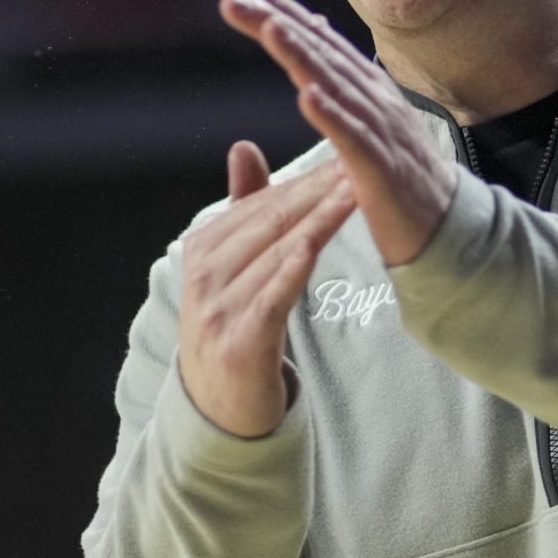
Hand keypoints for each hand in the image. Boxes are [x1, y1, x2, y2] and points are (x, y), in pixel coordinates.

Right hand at [178, 140, 354, 437]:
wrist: (222, 411)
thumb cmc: (237, 328)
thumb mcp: (233, 267)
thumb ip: (242, 210)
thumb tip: (243, 147)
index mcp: (201, 249)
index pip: (260, 203)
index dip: (304, 176)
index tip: (342, 153)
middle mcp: (202, 275)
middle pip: (269, 222)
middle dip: (316, 189)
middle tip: (355, 160)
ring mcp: (216, 310)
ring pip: (275, 253)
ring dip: (316, 219)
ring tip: (352, 190)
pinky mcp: (239, 343)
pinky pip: (270, 298)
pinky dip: (290, 270)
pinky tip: (312, 245)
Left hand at [218, 0, 458, 266]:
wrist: (449, 227)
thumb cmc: (401, 176)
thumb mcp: (367, 117)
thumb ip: (340, 74)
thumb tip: (313, 27)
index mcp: (366, 88)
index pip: (317, 39)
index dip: (280, 7)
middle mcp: (375, 100)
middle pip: (320, 53)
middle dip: (277, 20)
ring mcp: (381, 133)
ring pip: (336, 87)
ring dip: (302, 55)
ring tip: (269, 28)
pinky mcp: (383, 171)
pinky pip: (355, 140)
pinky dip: (332, 117)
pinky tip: (307, 97)